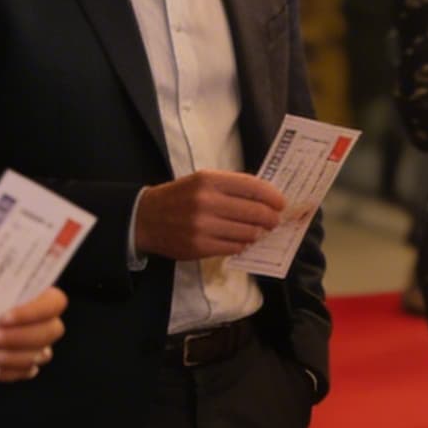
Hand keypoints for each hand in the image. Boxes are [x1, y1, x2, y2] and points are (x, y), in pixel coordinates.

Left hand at [0, 285, 66, 381]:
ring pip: (41, 355)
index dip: (32, 313)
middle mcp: (49, 322)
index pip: (55, 302)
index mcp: (45, 297)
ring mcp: (43, 346)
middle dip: (19, 337)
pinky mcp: (30, 366)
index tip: (3, 319)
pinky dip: (8, 371)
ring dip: (12, 356)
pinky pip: (27, 372)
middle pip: (51, 331)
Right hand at [134, 170, 286, 261]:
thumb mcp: (202, 180)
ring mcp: (203, 226)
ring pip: (247, 232)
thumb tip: (265, 196)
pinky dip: (243, 245)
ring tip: (259, 231)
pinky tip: (243, 241)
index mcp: (209, 179)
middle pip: (254, 211)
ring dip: (258, 233)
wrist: (145, 218)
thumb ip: (231, 186)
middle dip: (271, 218)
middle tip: (275, 220)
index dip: (272, 196)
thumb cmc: (179, 196)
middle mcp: (206, 201)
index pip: (252, 186)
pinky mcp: (199, 247)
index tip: (281, 202)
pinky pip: (233, 248)